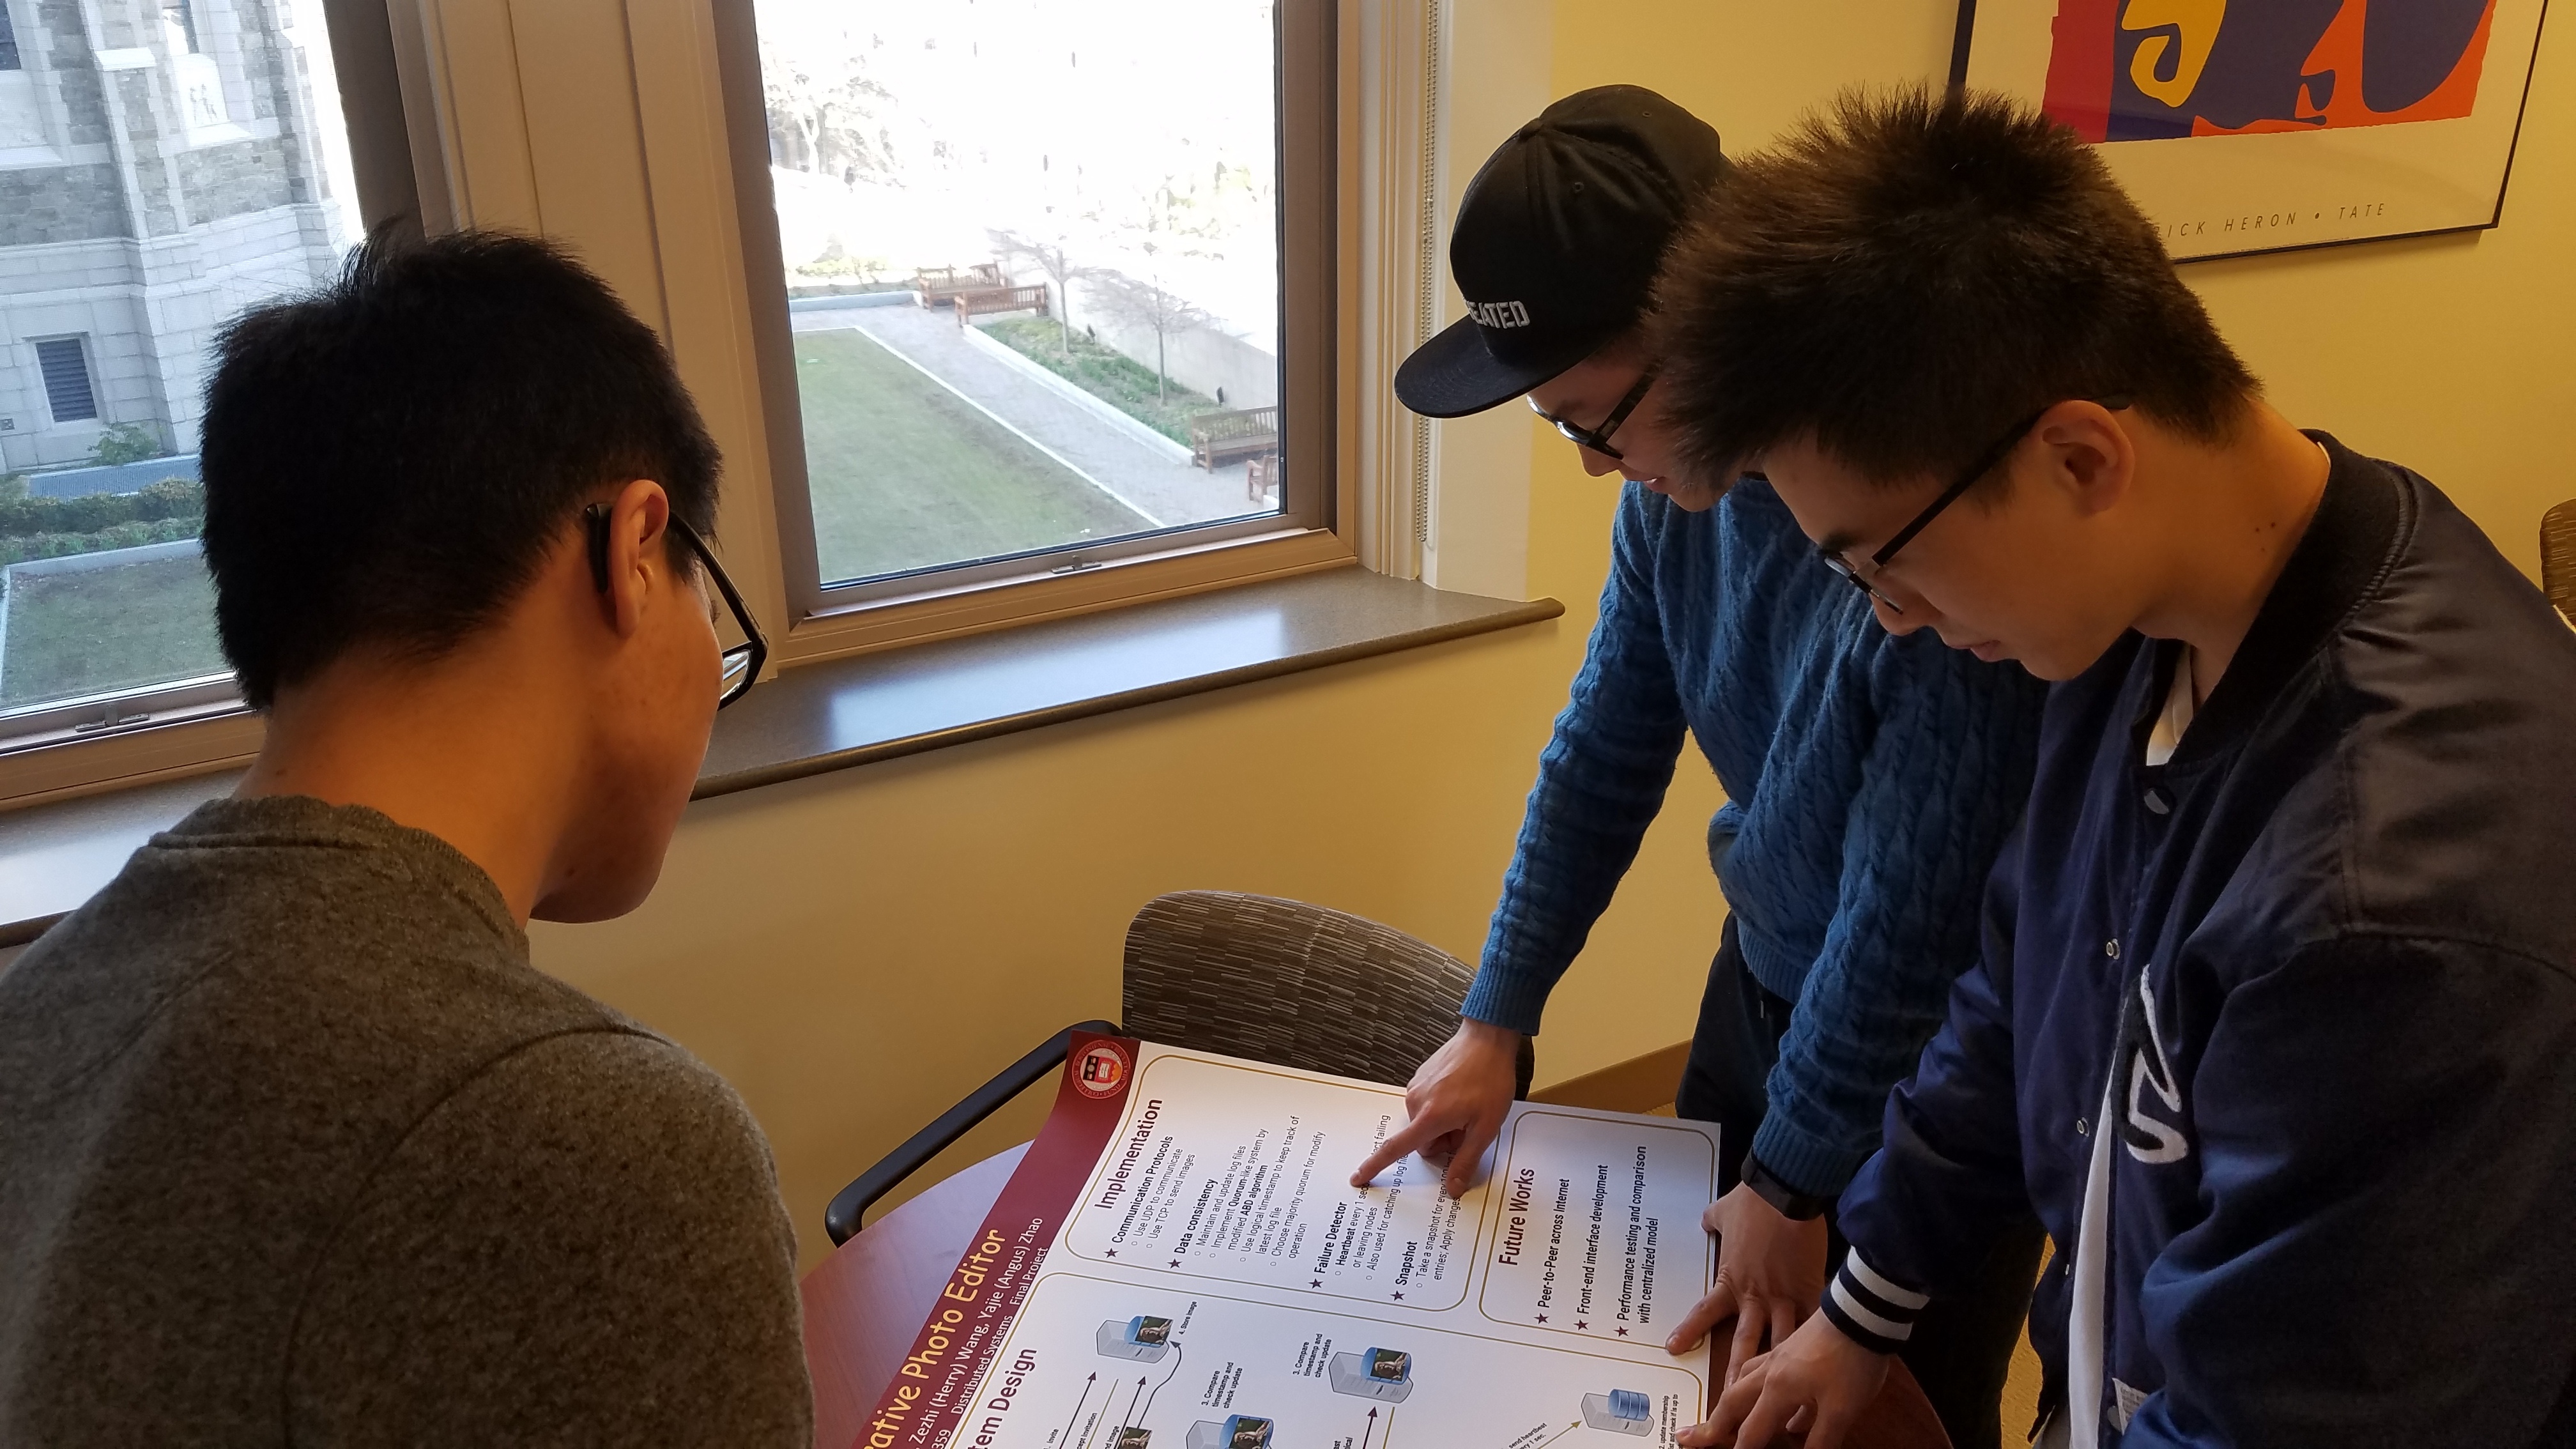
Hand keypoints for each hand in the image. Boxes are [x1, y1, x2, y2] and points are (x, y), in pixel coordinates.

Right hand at [1348, 1018, 1520, 1196]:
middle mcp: (1416, 1102)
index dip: (1375, 1166)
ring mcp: (1417, 1087)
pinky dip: (1440, 1107)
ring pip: (1424, 1123)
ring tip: (1467, 1107)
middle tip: (1467, 1127)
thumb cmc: (1490, 1080)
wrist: (1487, 1039)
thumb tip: (1452, 1189)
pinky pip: (1425, 1104)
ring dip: (1442, 1124)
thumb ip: (1466, 1160)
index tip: (1358, 1178)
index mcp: (1429, 1117)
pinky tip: (1460, 1094)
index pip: (1395, 1148)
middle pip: (1420, 1140)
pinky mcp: (1420, 1077)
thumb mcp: (1486, 1127)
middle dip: (1442, 1141)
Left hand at [1666, 1183, 1829, 1384]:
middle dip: (1738, 1376)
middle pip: (1744, 1344)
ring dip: (1780, 1372)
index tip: (1675, 1348)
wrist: (1786, 1192)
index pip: (1705, 1311)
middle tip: (1730, 1404)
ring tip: (1782, 1402)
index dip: (1690, 1330)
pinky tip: (1826, 1364)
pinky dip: (1818, 1342)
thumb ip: (1714, 1221)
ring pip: (1781, 1344)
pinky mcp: (1811, 1290)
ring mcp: (1784, 1297)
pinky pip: (1814, 1324)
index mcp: (1731, 1279)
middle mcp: (1755, 1296)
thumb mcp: (1722, 1211)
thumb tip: (1707, 1221)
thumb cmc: (1753, 1200)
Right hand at [1681, 1313, 1885, 1448]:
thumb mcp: (1842, 1410)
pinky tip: (1767, 1386)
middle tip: (1689, 1436)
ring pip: (1742, 1376)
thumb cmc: (1852, 1361)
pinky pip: (1760, 1361)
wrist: (1862, 1311)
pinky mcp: (1791, 1342)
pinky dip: (1751, 1375)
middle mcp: (1769, 1370)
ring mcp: (1778, 1353)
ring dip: (1728, 1395)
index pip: (1751, 1430)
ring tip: (1720, 1406)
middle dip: (1713, 1422)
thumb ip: (1820, 1440)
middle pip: (1733, 1400)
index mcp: (1777, 1389)